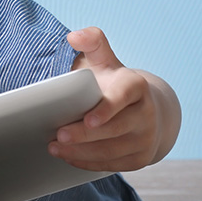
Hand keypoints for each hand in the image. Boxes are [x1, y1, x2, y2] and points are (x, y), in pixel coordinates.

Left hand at [51, 27, 170, 171]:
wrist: (144, 109)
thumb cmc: (113, 82)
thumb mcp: (104, 59)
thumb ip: (92, 42)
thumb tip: (75, 36)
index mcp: (136, 86)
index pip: (123, 98)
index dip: (107, 110)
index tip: (88, 120)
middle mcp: (146, 113)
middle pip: (115, 129)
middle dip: (85, 135)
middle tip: (57, 136)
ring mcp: (146, 138)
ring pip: (112, 150)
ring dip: (82, 152)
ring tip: (54, 148)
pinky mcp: (141, 158)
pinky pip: (113, 164)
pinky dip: (89, 163)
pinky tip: (68, 157)